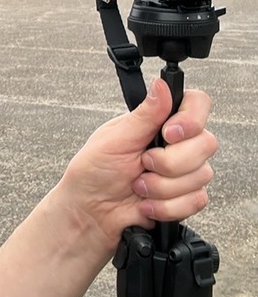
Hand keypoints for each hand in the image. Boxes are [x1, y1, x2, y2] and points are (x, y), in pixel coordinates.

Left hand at [58, 78, 216, 252]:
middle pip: (206, 143)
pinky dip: (167, 206)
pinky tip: (146, 204)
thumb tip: (161, 85)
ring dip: (163, 187)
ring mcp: (183, 171)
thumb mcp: (115, 138)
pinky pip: (196, 200)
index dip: (191, 119)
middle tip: (142, 164)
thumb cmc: (94, 170)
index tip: (168, 133)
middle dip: (169, 162)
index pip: (196, 104)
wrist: (91, 212)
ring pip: (201, 175)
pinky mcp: (186, 197)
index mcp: (158, 121)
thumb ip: (145, 115)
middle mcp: (176, 143)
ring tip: (138, 186)